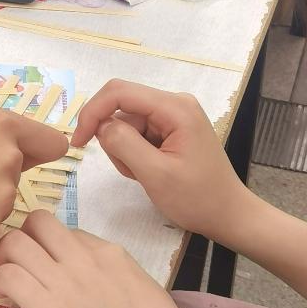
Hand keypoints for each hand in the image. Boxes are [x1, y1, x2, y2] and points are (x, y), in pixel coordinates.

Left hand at [0, 206, 214, 307]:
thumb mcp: (145, 294)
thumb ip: (117, 280)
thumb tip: (96, 287)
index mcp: (113, 255)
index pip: (69, 232)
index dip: (52, 249)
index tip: (51, 273)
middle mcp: (86, 259)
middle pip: (36, 222)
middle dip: (20, 240)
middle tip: (19, 268)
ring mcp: (65, 282)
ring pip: (14, 242)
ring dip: (2, 260)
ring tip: (9, 285)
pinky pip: (8, 276)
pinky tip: (10, 302)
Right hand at [70, 82, 267, 252]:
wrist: (228, 215)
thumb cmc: (198, 199)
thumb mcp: (155, 174)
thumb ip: (123, 143)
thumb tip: (102, 125)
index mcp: (175, 107)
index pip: (119, 92)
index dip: (92, 112)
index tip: (78, 142)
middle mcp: (174, 104)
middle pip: (121, 110)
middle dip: (116, 141)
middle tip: (134, 172)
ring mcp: (173, 117)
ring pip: (126, 125)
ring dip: (126, 153)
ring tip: (147, 176)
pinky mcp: (171, 130)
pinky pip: (137, 136)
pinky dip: (135, 156)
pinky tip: (152, 174)